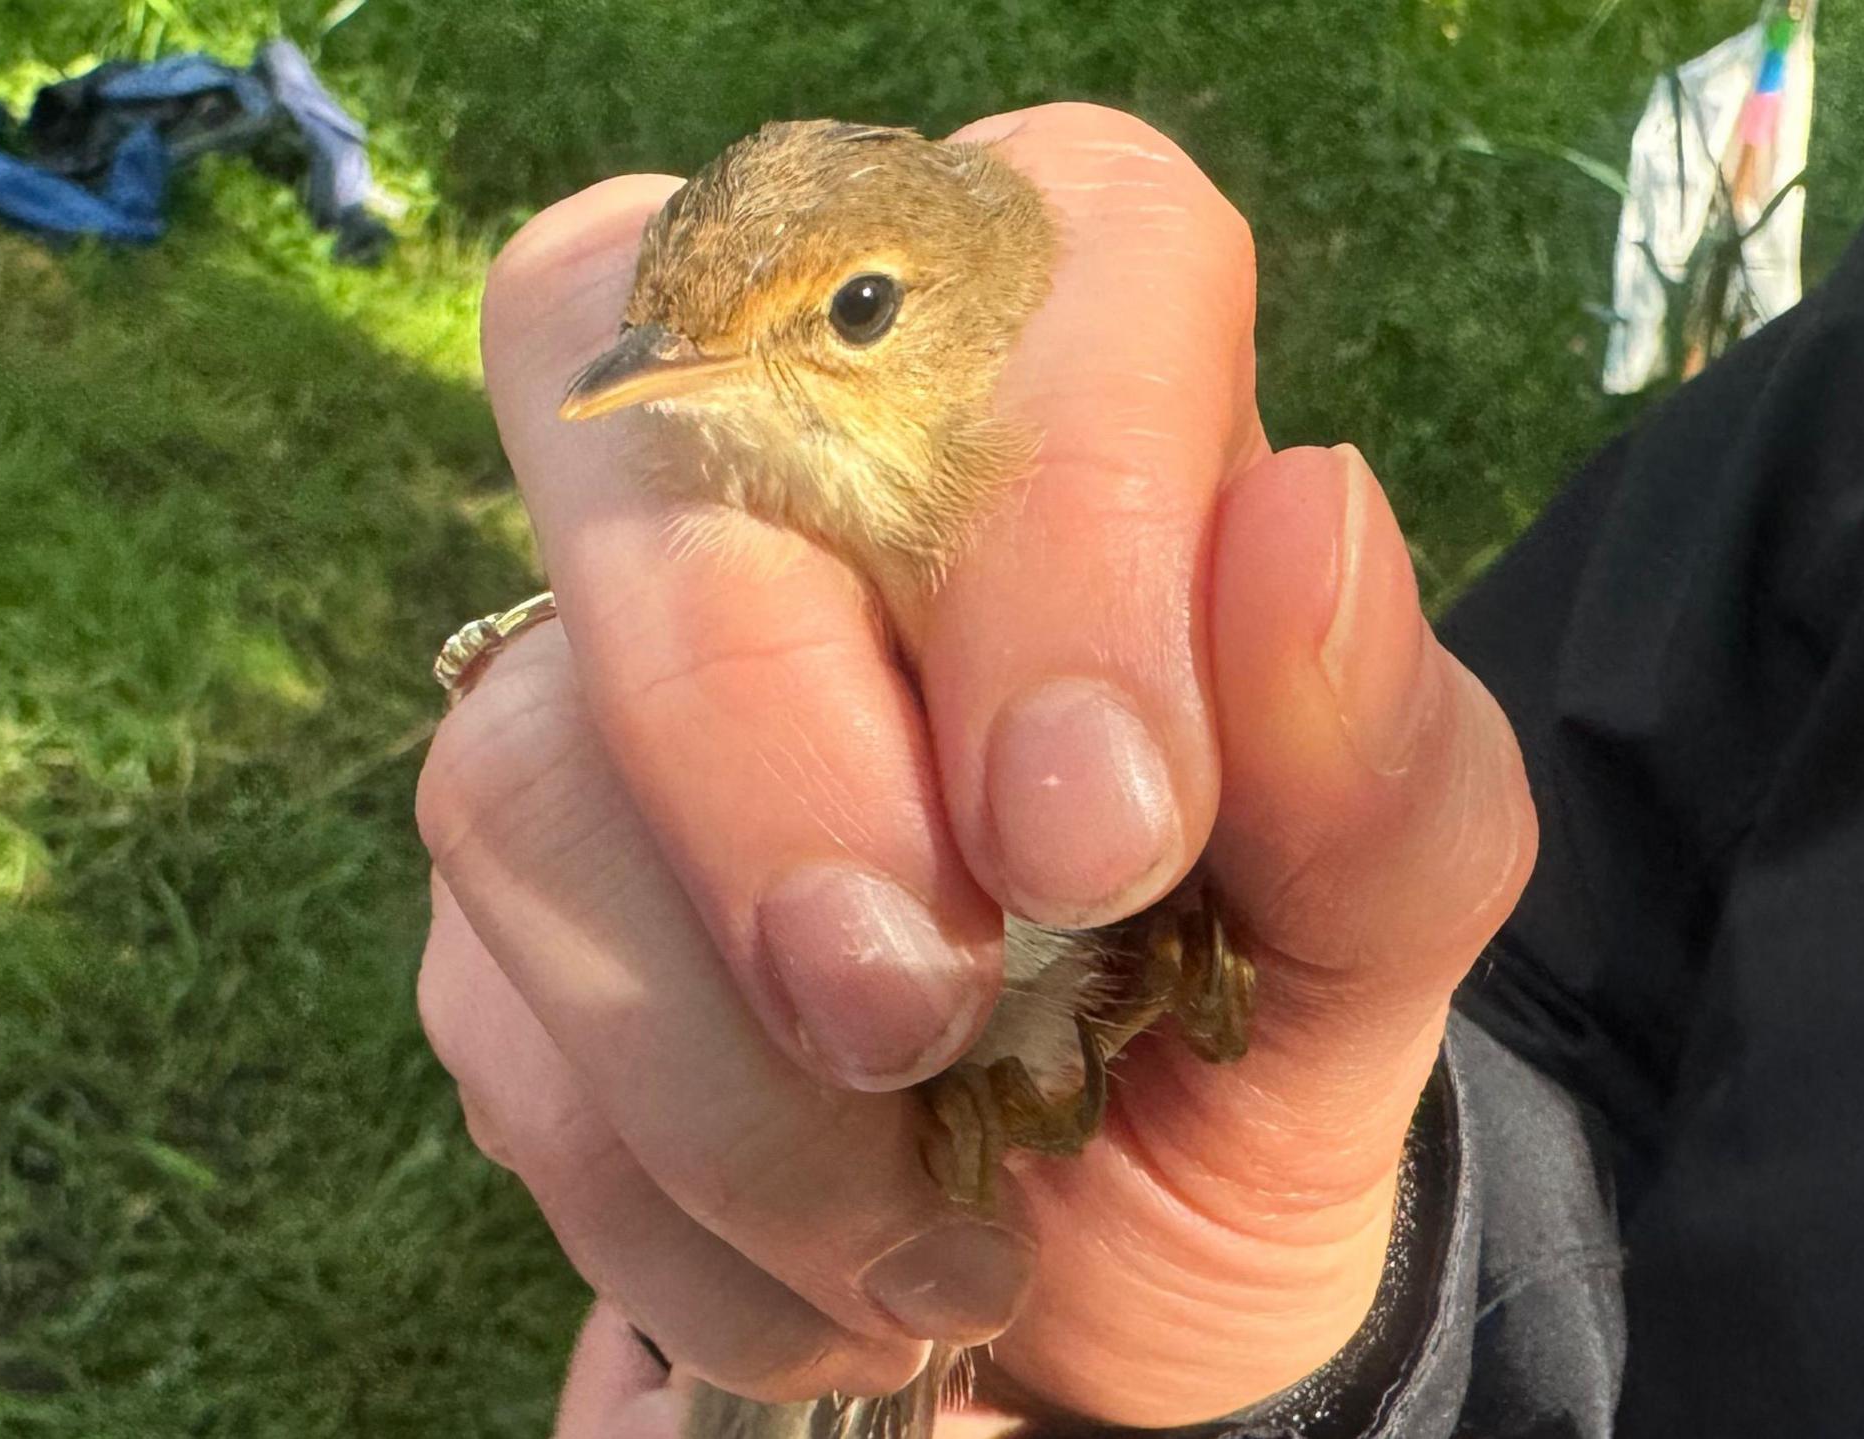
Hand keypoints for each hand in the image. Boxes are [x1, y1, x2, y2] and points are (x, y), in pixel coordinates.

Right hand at [416, 103, 1535, 1429]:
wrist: (1112, 1286)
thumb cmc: (1255, 1048)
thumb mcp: (1375, 939)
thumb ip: (1373, 754)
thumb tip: (1308, 512)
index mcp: (1074, 374)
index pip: (1034, 268)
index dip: (1048, 526)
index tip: (1100, 831)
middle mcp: (803, 463)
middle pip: (663, 443)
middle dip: (770, 761)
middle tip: (913, 1017)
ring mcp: (610, 666)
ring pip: (524, 764)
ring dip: (730, 1071)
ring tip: (931, 1240)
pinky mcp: (509, 879)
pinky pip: (488, 1005)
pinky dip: (667, 1193)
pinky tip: (826, 1271)